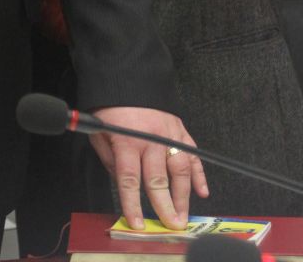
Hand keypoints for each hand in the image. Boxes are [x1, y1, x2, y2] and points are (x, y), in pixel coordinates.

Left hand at [88, 106, 208, 229]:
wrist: (126, 76)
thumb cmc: (110, 107)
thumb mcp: (99, 132)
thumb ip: (110, 159)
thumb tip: (122, 182)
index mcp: (127, 141)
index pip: (130, 180)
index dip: (133, 205)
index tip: (137, 225)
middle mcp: (150, 139)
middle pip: (158, 179)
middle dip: (165, 206)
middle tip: (171, 226)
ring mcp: (168, 134)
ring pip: (179, 170)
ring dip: (183, 196)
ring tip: (184, 216)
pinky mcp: (180, 128)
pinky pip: (192, 154)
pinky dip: (199, 174)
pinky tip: (202, 191)